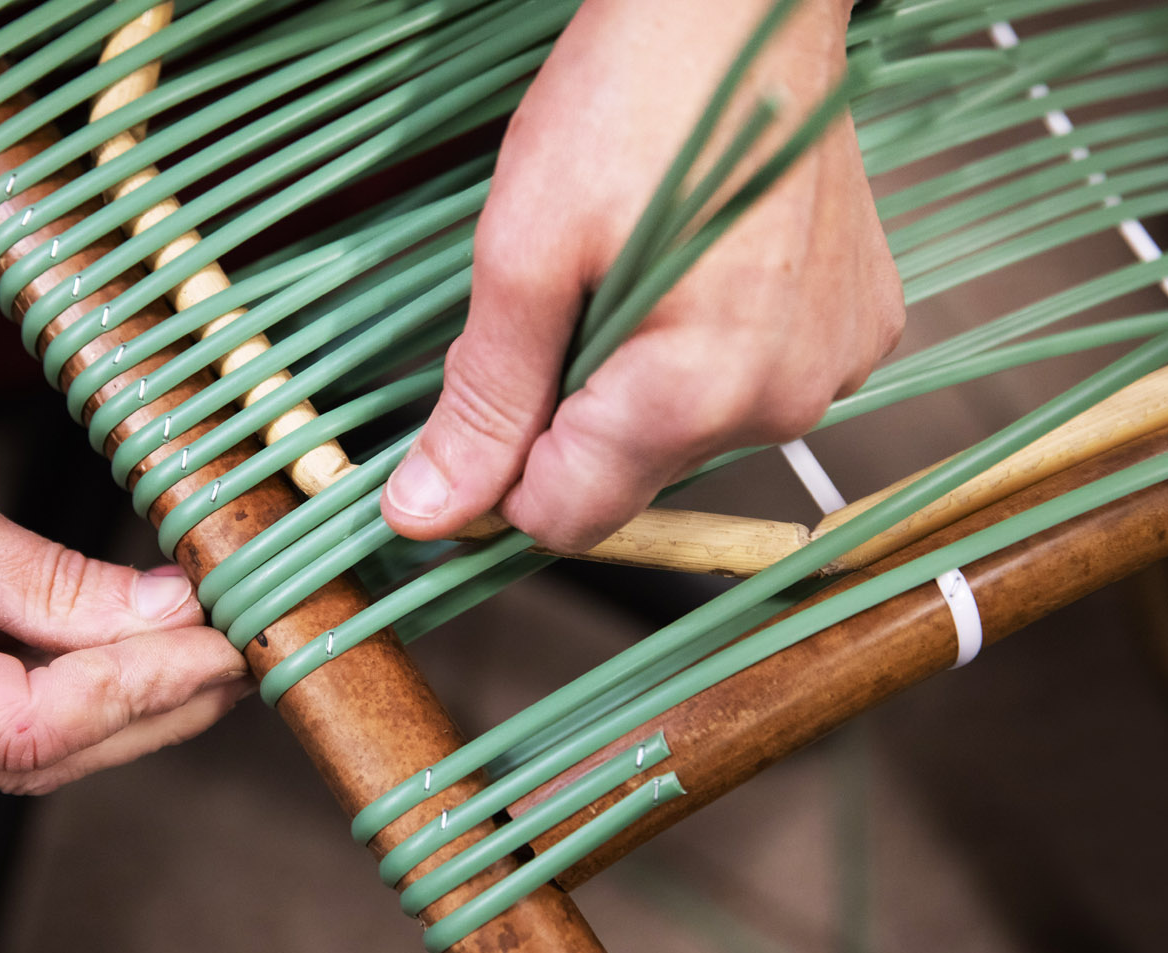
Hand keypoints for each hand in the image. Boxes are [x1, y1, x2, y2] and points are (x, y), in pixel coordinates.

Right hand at [0, 277, 248, 793]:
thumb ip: (58, 584)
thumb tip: (173, 615)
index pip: (32, 726)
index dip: (144, 689)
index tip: (227, 646)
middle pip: (31, 755)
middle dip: (148, 710)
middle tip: (239, 658)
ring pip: (15, 748)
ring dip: (115, 708)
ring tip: (203, 660)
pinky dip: (62, 691)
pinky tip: (125, 660)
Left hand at [382, 0, 903, 551]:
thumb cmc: (628, 99)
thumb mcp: (523, 251)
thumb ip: (483, 400)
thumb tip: (424, 519)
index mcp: (695, 396)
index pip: (564, 519)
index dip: (504, 466)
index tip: (493, 379)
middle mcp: (784, 406)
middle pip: (625, 476)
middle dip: (572, 408)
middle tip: (569, 290)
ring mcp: (834, 368)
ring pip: (683, 434)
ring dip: (637, 377)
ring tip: (642, 262)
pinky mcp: (861, 332)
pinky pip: (750, 387)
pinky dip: (706, 349)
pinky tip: (703, 265)